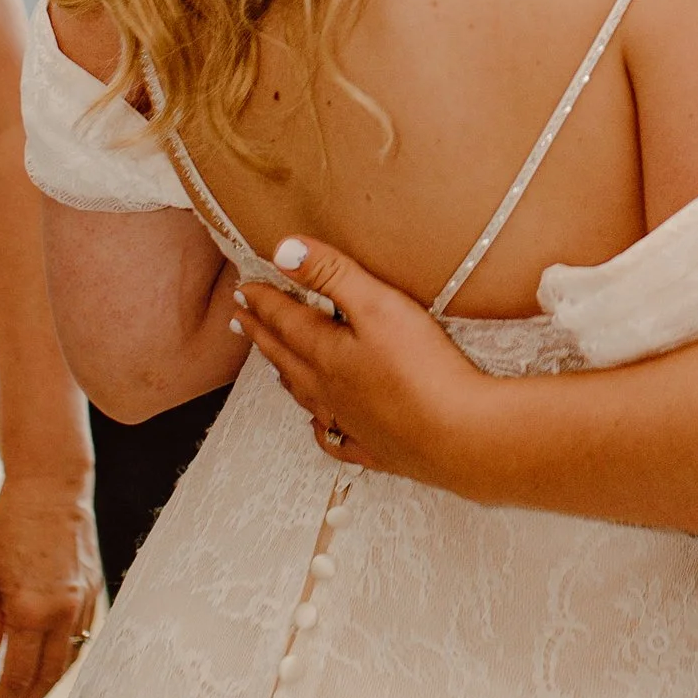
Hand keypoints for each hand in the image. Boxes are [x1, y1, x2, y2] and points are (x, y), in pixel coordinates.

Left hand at [0, 469, 98, 697]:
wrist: (52, 487)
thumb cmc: (12, 527)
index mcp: (31, 611)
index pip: (19, 673)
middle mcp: (62, 612)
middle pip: (48, 674)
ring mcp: (82, 601)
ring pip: (68, 658)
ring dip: (49, 683)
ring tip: (29, 696)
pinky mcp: (93, 589)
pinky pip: (81, 635)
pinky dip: (66, 656)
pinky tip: (52, 662)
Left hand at [231, 239, 499, 495]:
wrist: (456, 435)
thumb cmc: (421, 367)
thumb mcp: (377, 305)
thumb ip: (332, 274)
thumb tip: (283, 250)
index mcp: (325, 352)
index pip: (285, 320)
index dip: (263, 300)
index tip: (243, 289)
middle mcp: (327, 389)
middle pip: (286, 356)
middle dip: (262, 334)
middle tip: (241, 320)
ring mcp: (349, 422)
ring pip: (305, 395)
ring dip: (285, 374)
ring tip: (273, 364)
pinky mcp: (375, 447)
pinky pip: (335, 439)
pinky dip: (321, 428)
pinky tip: (320, 425)